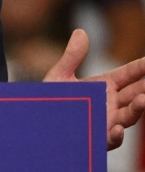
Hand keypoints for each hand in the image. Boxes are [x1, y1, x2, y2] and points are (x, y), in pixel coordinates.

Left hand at [44, 29, 144, 150]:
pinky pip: (110, 139)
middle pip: (135, 95)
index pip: (129, 75)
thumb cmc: (50, 99)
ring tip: (143, 99)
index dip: (141, 68)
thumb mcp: (60, 76)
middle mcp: (111, 105)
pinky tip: (117, 128)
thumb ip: (72, 57)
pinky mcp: (97, 139)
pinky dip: (116, 135)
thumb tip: (81, 32)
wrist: (37, 122)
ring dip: (138, 109)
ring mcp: (106, 122)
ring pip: (128, 117)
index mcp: (105, 87)